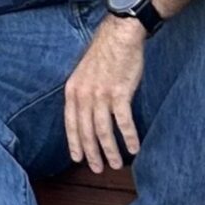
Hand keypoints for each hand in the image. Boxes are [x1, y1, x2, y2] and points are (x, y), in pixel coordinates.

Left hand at [65, 17, 146, 172]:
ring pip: (103, 130)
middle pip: (86, 131)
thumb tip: (85, 113)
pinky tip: (134, 147)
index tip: (77, 158)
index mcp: (72, 91)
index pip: (70, 124)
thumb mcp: (84, 74)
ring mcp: (101, 95)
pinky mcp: (120, 93)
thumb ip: (83, 94)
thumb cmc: (105, 54)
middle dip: (92, 153)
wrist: (120, 36)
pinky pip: (123, 121)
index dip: (74, 143)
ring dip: (110, 150)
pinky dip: (129, 137)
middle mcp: (83, 95)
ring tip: (116, 164)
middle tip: (97, 169)